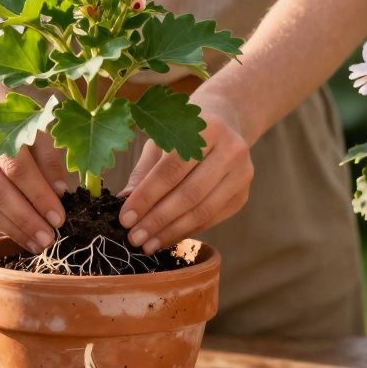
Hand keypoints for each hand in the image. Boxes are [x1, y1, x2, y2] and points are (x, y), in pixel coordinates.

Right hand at [0, 94, 68, 252]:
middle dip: (26, 220)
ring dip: (14, 230)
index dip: (39, 196)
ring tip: (37, 244)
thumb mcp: (35, 127)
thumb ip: (48, 158)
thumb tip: (60, 194)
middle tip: (49, 239)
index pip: (17, 168)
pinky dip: (1, 225)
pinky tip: (20, 233)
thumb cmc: (12, 120)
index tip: (59, 218)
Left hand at [119, 95, 253, 253]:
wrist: (223, 122)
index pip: (173, 169)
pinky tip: (165, 238)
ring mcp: (242, 175)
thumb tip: (124, 203)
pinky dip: (185, 231)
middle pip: (190, 194)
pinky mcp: (242, 195)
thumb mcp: (160, 141)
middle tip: (134, 237)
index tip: (125, 218)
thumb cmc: (182, 132)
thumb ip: (144, 171)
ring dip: (171, 232)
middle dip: (158, 220)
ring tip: (147, 244)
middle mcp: (232, 151)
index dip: (147, 196)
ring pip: (202, 211)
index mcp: (208, 129)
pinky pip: (210, 219)